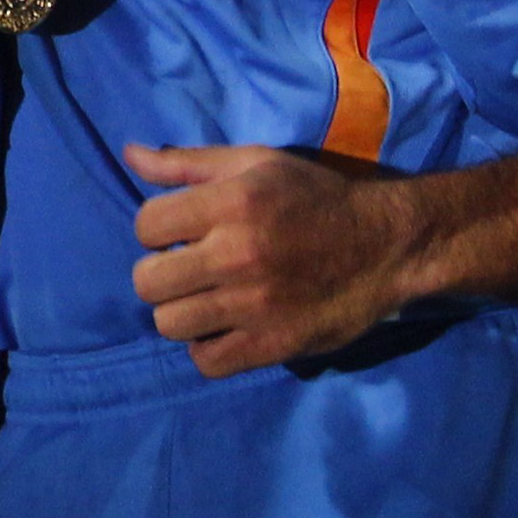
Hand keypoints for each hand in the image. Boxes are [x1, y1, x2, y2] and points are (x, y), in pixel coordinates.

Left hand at [128, 144, 430, 375]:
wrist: (388, 245)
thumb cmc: (315, 197)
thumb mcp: (255, 163)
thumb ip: (188, 163)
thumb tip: (130, 154)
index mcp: (232, 204)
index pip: (146, 226)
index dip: (156, 229)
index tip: (180, 232)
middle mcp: (238, 255)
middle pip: (147, 281)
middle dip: (161, 272)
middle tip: (188, 269)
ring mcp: (256, 305)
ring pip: (170, 323)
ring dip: (181, 312)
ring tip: (205, 299)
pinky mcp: (276, 345)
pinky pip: (208, 362)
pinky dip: (208, 349)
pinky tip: (224, 328)